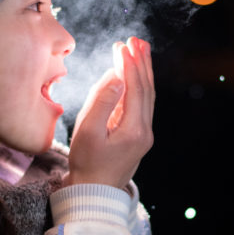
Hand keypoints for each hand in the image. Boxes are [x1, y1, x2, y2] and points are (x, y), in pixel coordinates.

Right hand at [65, 37, 154, 189]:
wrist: (93, 194)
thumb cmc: (86, 164)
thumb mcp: (88, 132)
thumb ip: (102, 101)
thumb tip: (116, 76)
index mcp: (134, 130)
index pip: (136, 88)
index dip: (130, 64)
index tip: (123, 45)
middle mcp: (144, 131)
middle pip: (147, 89)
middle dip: (141, 62)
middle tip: (135, 40)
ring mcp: (143, 134)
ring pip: (147, 96)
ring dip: (143, 72)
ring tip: (139, 50)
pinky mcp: (137, 137)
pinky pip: (141, 105)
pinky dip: (139, 86)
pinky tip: (133, 76)